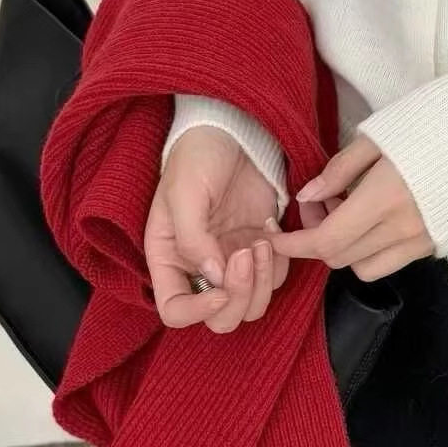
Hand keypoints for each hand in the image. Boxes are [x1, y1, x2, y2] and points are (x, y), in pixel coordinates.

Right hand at [145, 125, 286, 330]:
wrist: (233, 129)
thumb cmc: (198, 156)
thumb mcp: (184, 193)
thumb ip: (193, 239)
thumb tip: (214, 278)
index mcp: (169, 258)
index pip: (174, 310)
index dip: (197, 311)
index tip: (219, 288)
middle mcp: (200, 268)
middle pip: (219, 318)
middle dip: (238, 297)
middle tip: (246, 255)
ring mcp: (232, 260)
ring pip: (251, 305)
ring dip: (262, 283)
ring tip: (261, 241)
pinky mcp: (260, 247)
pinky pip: (275, 278)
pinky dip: (279, 264)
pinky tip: (270, 229)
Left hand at [266, 135, 434, 280]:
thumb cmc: (436, 121)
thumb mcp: (380, 135)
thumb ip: (340, 169)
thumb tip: (307, 196)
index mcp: (384, 197)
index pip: (326, 240)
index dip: (294, 244)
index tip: (276, 235)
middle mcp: (402, 228)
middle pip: (340, 257)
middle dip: (316, 239)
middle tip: (318, 202)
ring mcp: (423, 241)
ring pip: (364, 267)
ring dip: (345, 249)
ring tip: (348, 212)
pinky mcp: (438, 244)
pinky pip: (391, 261)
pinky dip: (372, 249)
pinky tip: (375, 219)